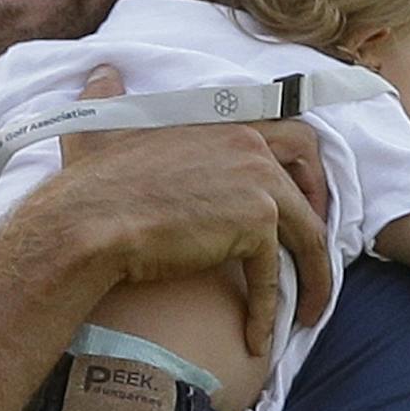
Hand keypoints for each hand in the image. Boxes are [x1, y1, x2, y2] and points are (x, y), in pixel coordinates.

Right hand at [53, 66, 332, 355]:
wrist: (86, 223)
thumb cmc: (87, 185)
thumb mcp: (98, 128)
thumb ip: (105, 97)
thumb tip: (101, 73)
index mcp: (221, 120)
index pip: (286, 132)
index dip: (301, 166)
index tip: (300, 197)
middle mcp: (249, 143)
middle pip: (311, 171)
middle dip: (322, 206)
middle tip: (314, 248)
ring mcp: (257, 182)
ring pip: (308, 230)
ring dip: (314, 273)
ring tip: (309, 309)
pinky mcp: (255, 223)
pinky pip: (276, 271)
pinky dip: (272, 308)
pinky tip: (260, 337)